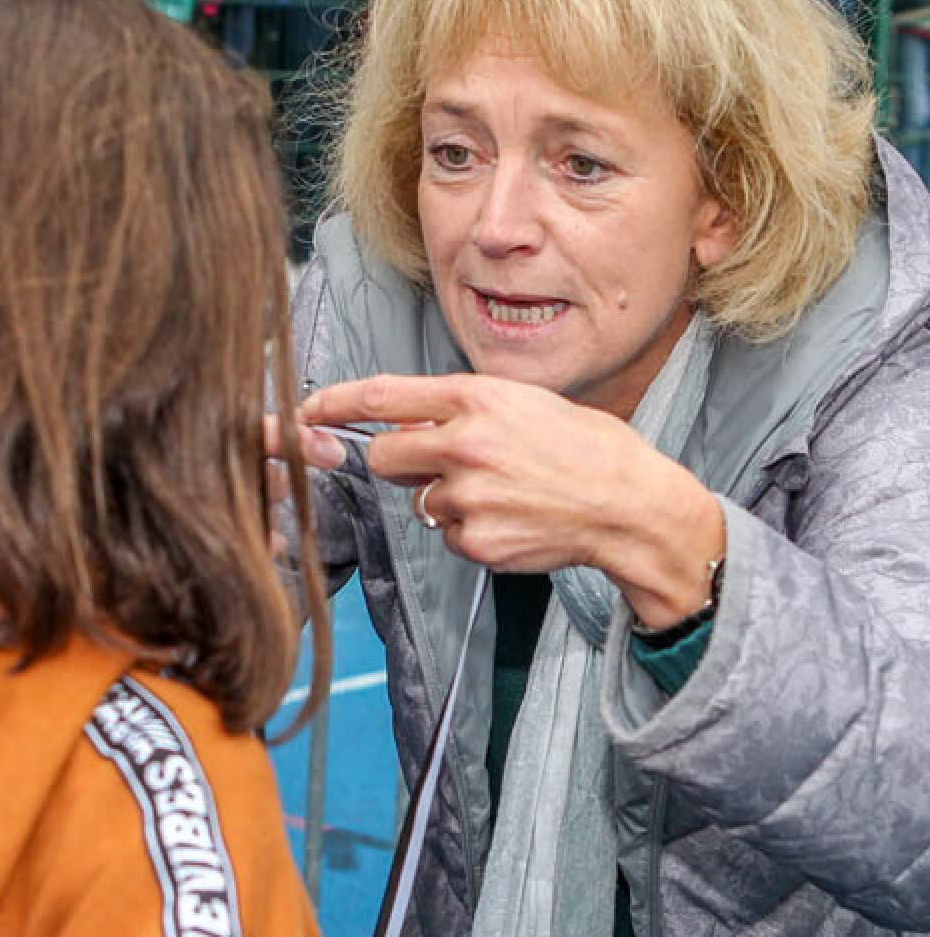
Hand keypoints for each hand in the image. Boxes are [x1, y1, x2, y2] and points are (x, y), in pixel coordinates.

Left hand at [298, 373, 725, 626]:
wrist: (630, 506)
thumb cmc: (586, 449)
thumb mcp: (525, 404)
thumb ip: (462, 409)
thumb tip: (407, 423)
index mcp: (477, 399)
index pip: (383, 396)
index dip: (336, 403)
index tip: (306, 409)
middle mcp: (466, 444)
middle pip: (386, 457)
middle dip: (402, 463)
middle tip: (443, 465)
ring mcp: (468, 496)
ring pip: (420, 501)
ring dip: (447, 500)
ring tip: (504, 493)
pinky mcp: (475, 540)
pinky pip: (448, 536)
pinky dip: (470, 532)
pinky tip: (512, 519)